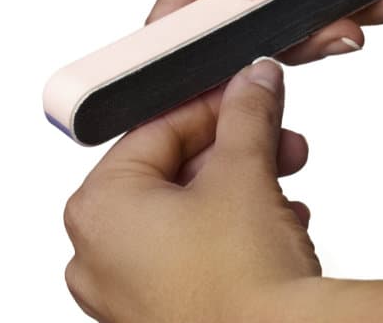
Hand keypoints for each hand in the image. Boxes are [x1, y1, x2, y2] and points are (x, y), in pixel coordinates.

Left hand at [64, 60, 321, 322]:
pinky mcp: (158, 315)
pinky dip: (232, 231)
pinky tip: (276, 224)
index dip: (213, 104)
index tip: (245, 93)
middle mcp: (98, 254)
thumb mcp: (245, 173)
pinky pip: (191, 253)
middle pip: (173, 170)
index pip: (157, 128)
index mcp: (99, 209)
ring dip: (242, 188)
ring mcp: (124, 292)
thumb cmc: (240, 287)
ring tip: (284, 181)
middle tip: (275, 136)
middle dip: (236, 150)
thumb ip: (246, 114)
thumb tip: (252, 83)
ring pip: (187, 213)